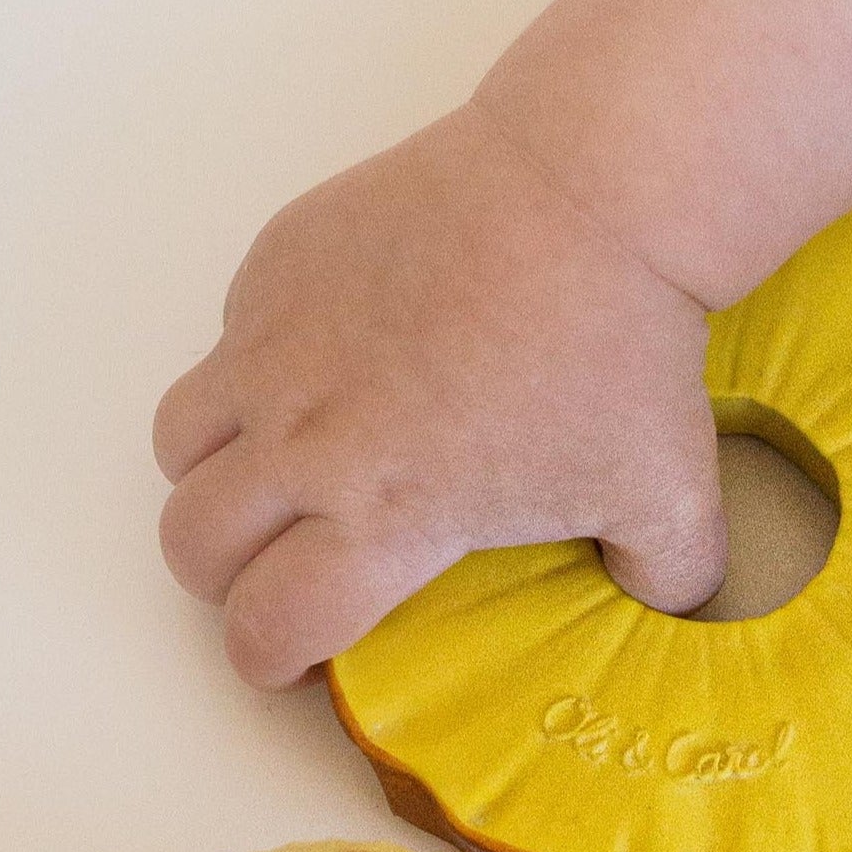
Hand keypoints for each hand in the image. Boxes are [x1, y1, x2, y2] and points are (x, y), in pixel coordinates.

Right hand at [153, 103, 728, 686]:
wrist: (588, 189)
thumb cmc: (621, 347)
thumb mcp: (667, 489)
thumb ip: (667, 571)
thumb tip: (671, 599)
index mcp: (385, 516)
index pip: (268, 625)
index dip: (266, 660)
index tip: (288, 661)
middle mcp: (306, 440)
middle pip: (192, 545)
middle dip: (223, 580)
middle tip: (272, 572)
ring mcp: (278, 346)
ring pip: (180, 442)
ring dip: (212, 478)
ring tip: (267, 477)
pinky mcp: (278, 264)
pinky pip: (225, 338)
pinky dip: (251, 371)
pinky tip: (323, 366)